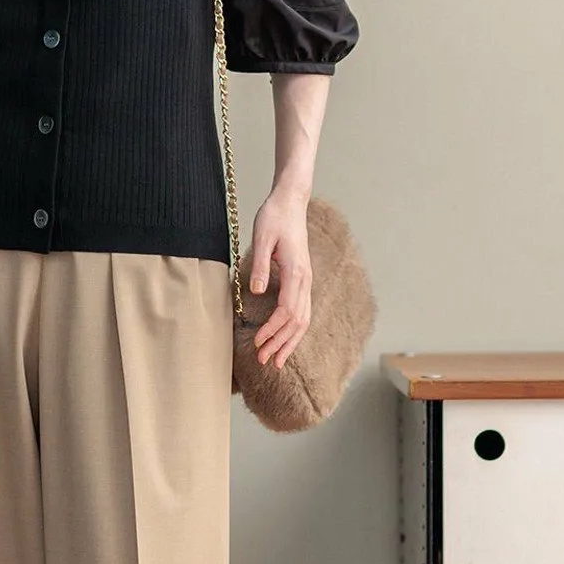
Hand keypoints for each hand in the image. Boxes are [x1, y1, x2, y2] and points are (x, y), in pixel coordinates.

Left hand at [246, 187, 311, 368]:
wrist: (291, 202)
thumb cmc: (274, 217)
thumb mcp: (262, 237)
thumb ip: (260, 265)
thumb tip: (256, 291)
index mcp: (297, 272)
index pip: (287, 311)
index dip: (273, 330)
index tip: (258, 343)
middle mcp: (306, 280)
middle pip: (297, 322)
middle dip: (281, 344)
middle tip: (264, 361)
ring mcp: (307, 281)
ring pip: (304, 320)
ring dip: (290, 342)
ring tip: (277, 360)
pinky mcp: (303, 280)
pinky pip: (303, 311)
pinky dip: (295, 330)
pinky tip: (286, 340)